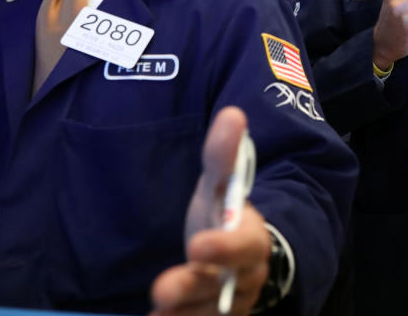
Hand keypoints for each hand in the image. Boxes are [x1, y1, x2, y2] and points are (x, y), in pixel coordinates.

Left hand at [151, 107, 270, 315]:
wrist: (236, 257)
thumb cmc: (224, 214)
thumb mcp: (220, 184)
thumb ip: (223, 154)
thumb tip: (232, 112)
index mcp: (252, 239)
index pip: (245, 245)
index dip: (225, 247)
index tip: (197, 245)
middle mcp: (246, 277)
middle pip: (223, 286)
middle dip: (193, 287)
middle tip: (162, 289)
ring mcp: (231, 304)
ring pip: (209, 314)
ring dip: (183, 314)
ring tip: (156, 311)